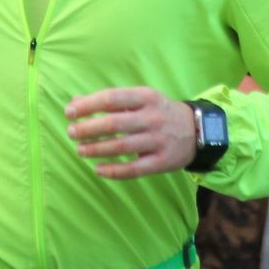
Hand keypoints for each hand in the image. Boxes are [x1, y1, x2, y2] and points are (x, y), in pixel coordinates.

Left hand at [65, 87, 196, 179]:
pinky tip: (98, 170)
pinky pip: (134, 169)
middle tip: (71, 133)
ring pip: (121, 147)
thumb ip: (110, 101)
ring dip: (96, 150)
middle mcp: (153, 117)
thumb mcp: (141, 99)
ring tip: (80, 150)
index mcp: (147, 97)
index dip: (88, 105)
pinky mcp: (162, 161)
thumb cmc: (160, 112)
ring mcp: (158, 140)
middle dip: (88, 129)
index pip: (112, 98)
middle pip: (114, 124)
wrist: (199, 131)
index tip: (69, 112)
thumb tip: (75, 102)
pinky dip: (113, 171)